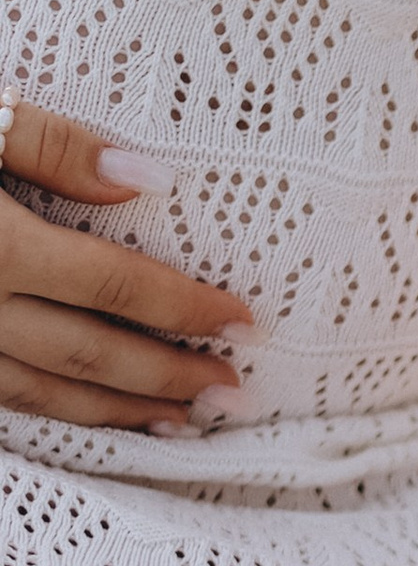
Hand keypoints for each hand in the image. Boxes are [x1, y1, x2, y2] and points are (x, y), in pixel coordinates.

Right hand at [0, 102, 251, 432]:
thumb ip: (51, 145)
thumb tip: (149, 176)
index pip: (111, 284)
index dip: (185, 308)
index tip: (246, 323)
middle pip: (88, 352)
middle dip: (168, 376)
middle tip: (235, 391)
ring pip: (44, 393)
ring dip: (119, 412)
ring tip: (184, 420)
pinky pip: (2, 400)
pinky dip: (58, 413)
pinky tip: (97, 416)